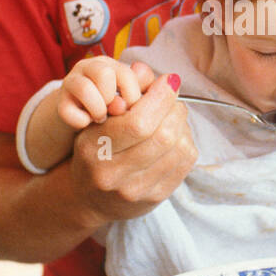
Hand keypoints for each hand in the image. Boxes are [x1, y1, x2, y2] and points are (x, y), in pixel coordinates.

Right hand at [57, 57, 142, 129]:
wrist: (81, 117)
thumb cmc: (112, 106)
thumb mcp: (130, 96)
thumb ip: (142, 89)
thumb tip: (151, 87)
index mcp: (110, 64)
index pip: (126, 73)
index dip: (132, 95)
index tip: (130, 108)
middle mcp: (89, 68)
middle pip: (104, 73)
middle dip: (113, 98)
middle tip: (114, 111)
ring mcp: (71, 83)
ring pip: (85, 88)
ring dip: (98, 109)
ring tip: (101, 118)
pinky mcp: (60, 102)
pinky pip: (67, 111)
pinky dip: (81, 121)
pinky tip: (87, 123)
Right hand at [70, 67, 196, 222]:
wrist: (89, 200)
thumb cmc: (95, 152)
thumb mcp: (96, 123)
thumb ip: (125, 95)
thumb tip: (157, 74)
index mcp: (94, 149)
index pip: (138, 123)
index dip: (160, 97)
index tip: (169, 80)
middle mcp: (114, 174)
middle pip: (163, 136)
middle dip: (175, 110)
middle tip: (173, 101)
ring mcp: (137, 190)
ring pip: (178, 148)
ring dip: (183, 125)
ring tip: (174, 118)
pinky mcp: (156, 198)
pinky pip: (185, 162)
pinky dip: (186, 142)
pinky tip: (176, 137)